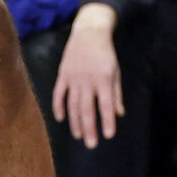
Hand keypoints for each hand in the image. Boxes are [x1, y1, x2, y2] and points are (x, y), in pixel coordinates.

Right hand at [53, 13, 124, 149]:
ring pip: (72, 104)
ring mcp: (73, 77)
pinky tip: (61, 119)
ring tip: (79, 136)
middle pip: (86, 108)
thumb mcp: (116, 72)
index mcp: (103, 79)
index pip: (105, 104)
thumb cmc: (106, 53)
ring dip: (75, 122)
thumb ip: (116, 94)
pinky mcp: (62, 74)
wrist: (89, 32)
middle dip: (89, 128)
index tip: (108, 136)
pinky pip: (58, 93)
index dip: (107, 121)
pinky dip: (58, 106)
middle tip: (91, 145)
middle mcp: (87, 80)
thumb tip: (119, 114)